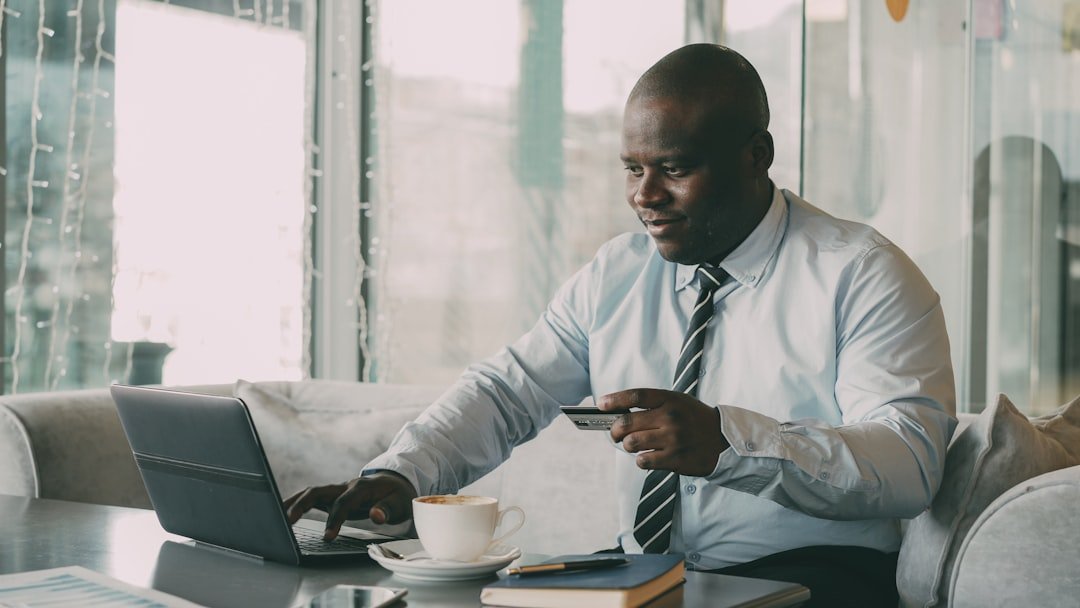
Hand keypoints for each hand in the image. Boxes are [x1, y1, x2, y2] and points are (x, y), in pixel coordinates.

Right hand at [282, 471, 417, 539]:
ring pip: (311, 492)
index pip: (344, 501)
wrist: (396, 483)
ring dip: (293, 503)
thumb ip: (387, 509)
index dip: (335, 518)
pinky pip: (311, 499)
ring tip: (275, 516)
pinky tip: (282, 515)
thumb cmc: (397, 495)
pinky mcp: (332, 497)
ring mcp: (337, 490)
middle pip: (319, 491)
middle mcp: (345, 485)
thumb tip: (376, 516)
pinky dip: (296, 505)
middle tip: (288, 522)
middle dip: (302, 505)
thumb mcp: (400, 503)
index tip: (328, 537)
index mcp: (362, 487)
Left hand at [598, 388, 729, 476]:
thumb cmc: (694, 419)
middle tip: (616, 433)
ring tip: (635, 445)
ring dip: (628, 445)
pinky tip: (649, 456)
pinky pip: (644, 461)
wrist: (723, 440)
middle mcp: (671, 418)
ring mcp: (673, 439)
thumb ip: (652, 405)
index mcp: (670, 400)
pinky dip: (641, 460)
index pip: (636, 396)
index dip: (614, 400)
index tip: (601, 404)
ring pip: (632, 443)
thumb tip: (618, 412)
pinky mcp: (676, 459)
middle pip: (627, 423)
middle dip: (615, 430)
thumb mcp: (677, 402)